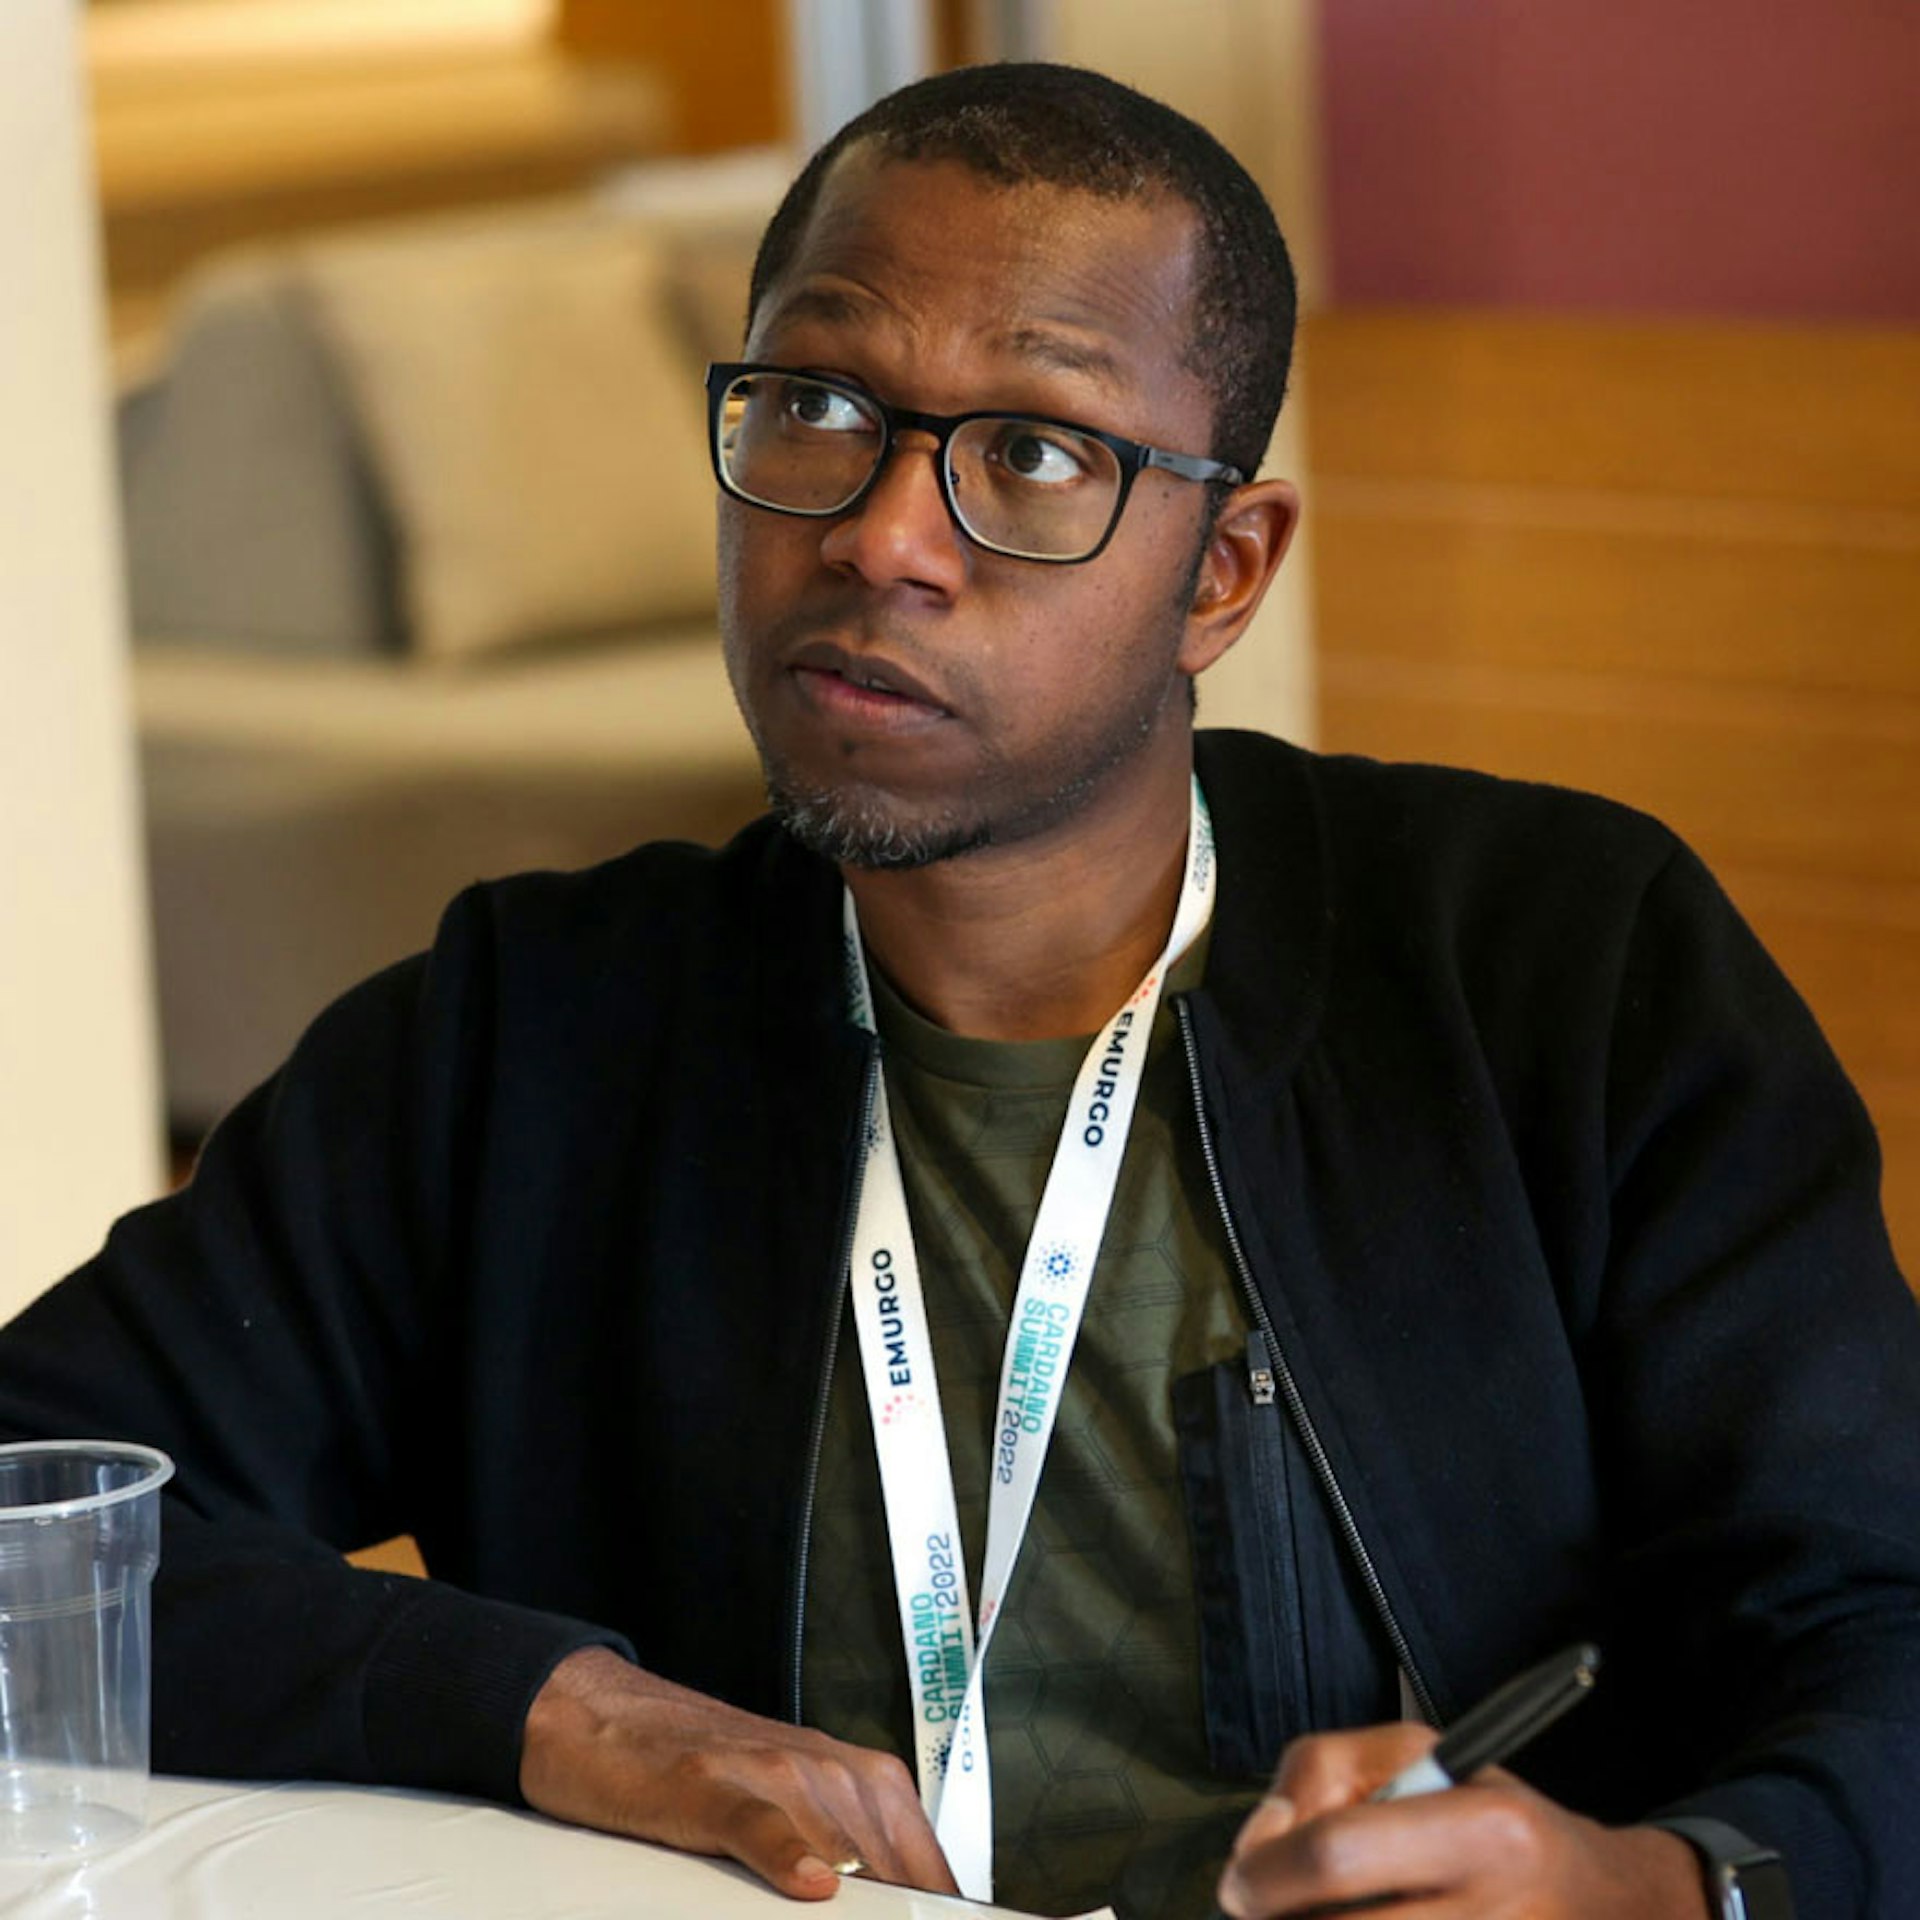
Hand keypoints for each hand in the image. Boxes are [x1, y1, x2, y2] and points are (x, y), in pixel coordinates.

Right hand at [518, 1647, 957, 1900]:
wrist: (605, 1716)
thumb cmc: (707, 1771)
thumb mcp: (797, 1811)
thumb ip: (857, 1856)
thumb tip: (910, 1910)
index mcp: (867, 1782)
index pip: (930, 1871)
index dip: (937, 1913)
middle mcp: (833, 1772)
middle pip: (893, 1875)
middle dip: (899, 1916)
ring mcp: (774, 1775)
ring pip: (843, 1855)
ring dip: (862, 1906)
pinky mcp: (710, 1786)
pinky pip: (761, 1824)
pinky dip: (786, 1854)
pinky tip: (811, 1885)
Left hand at [1216, 1722, 1709, 1918]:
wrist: (1601, 1906)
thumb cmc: (1486, 1813)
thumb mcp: (1412, 1752)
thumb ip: (1319, 1773)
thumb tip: (1259, 1844)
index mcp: (1486, 1834)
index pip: (1336, 1855)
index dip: (1266, 1870)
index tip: (1241, 1877)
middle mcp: (1494, 1918)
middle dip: (1275, 1918)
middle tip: (1263, 1906)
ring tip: (1321, 1911)